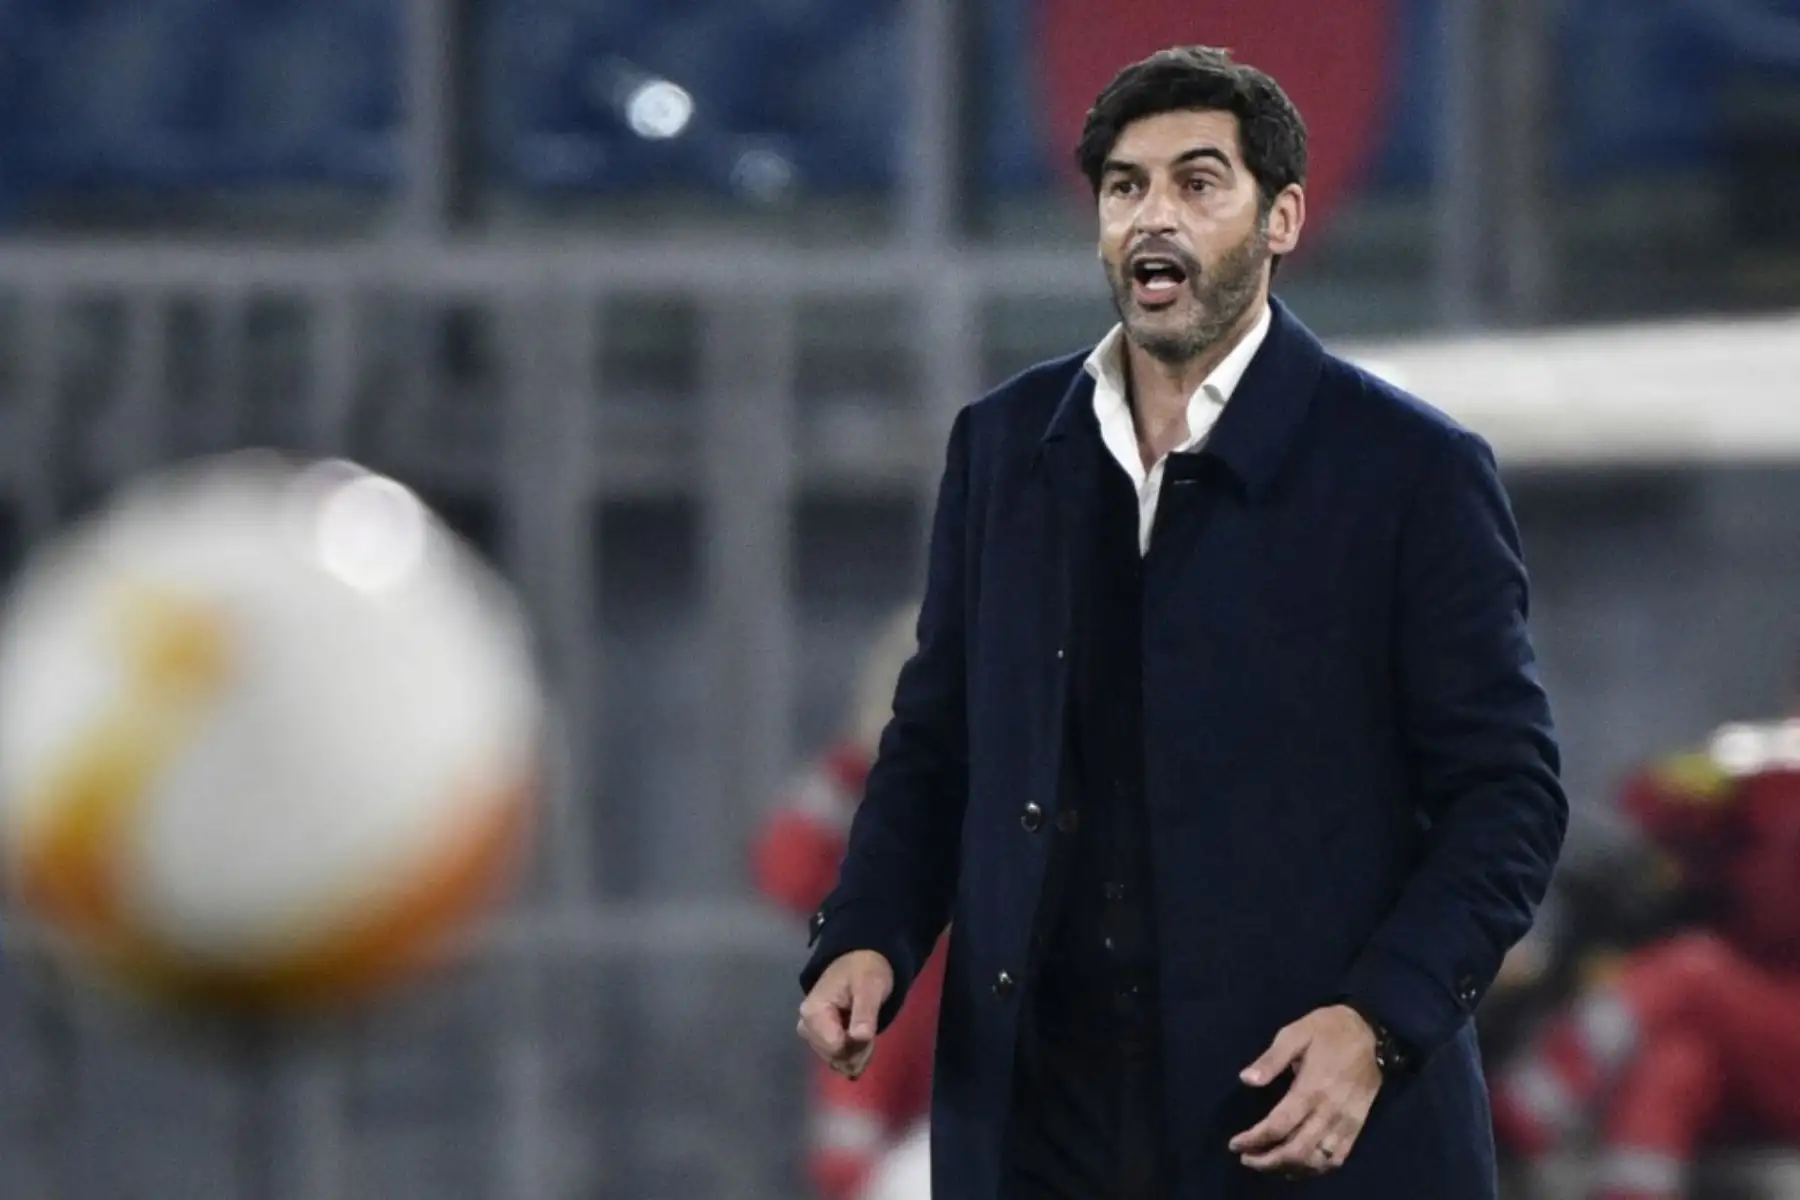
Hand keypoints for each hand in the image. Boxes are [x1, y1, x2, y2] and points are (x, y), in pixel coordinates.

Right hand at [796, 950, 894, 1079]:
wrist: (859, 961)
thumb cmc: (865, 972)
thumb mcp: (870, 987)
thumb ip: (865, 1012)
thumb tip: (859, 1037)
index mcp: (813, 1012)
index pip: (835, 1048)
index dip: (857, 1046)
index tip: (869, 1031)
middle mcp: (806, 1026)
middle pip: (835, 1057)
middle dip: (858, 1051)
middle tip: (870, 1028)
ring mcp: (810, 1034)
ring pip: (836, 1061)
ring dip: (857, 1054)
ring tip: (866, 1031)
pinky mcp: (818, 1038)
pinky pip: (836, 1059)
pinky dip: (852, 1055)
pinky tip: (860, 1041)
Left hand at [1229, 1004, 1382, 1176]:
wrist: (1372, 1033)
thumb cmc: (1328, 1030)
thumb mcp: (1295, 1033)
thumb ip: (1271, 1059)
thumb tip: (1246, 1080)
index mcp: (1311, 1088)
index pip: (1278, 1125)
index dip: (1254, 1139)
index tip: (1234, 1144)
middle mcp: (1329, 1111)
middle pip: (1296, 1150)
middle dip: (1267, 1161)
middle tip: (1246, 1158)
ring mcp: (1345, 1122)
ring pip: (1316, 1160)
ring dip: (1289, 1168)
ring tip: (1267, 1164)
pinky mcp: (1357, 1126)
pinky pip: (1336, 1157)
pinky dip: (1315, 1168)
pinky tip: (1298, 1166)